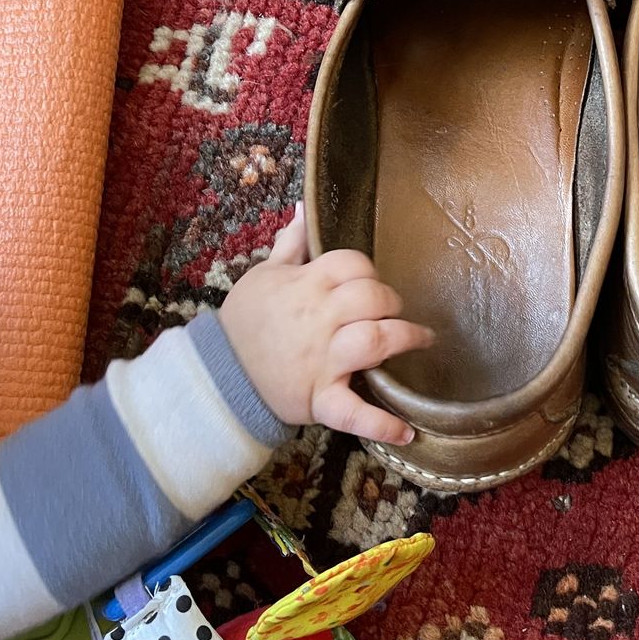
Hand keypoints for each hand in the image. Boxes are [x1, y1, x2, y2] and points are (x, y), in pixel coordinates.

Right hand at [217, 204, 429, 445]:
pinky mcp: (320, 398)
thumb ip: (290, 244)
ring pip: (374, 340)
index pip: (352, 263)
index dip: (368, 270)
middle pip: (371, 297)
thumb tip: (304, 209)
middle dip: (391, 301)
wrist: (218, 375)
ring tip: (420, 339)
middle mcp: (318, 319)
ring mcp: (321, 360)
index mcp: (304, 285)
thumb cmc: (246, 323)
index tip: (369, 283)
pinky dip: (381, 424)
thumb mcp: (263, 276)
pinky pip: (354, 412)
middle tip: (393, 311)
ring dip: (404, 338)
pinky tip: (405, 430)